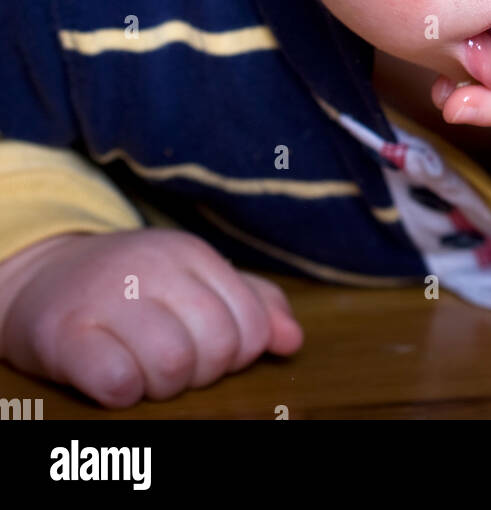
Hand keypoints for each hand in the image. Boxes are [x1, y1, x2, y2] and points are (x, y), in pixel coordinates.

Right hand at [0, 229, 302, 406]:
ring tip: (143, 372)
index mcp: (192, 254)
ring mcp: (108, 297)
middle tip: (172, 365)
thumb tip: (292, 341)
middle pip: (217, 346)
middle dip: (202, 373)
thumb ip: (252, 303)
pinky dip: (122, 391)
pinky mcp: (65, 332)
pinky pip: (116, 379)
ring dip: (163, 385)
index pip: (251, 325)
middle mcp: (153, 267)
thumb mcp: (194, 280)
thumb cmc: (133, 287)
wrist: (44, 276)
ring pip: (172, 363)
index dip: (237, 355)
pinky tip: (114, 376)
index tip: (205, 350)